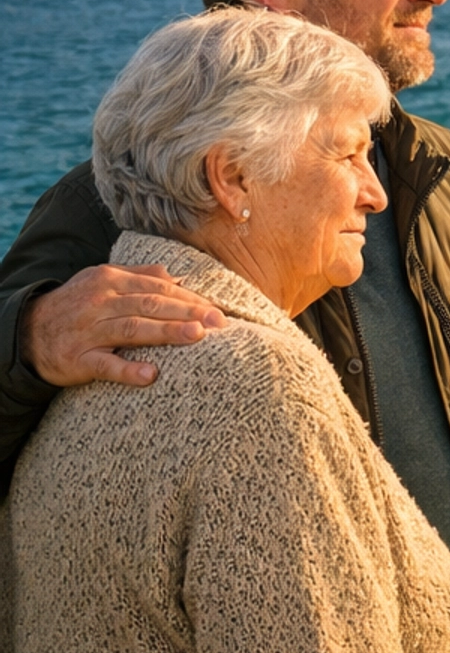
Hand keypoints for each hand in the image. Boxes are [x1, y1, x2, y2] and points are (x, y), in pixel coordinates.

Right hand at [19, 264, 224, 386]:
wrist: (29, 331)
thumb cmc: (77, 304)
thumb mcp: (103, 280)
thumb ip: (142, 276)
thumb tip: (181, 279)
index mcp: (111, 279)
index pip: (158, 287)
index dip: (189, 298)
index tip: (216, 309)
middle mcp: (101, 302)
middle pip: (151, 305)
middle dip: (188, 313)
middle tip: (218, 323)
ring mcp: (89, 331)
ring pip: (133, 329)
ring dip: (167, 333)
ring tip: (196, 337)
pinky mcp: (78, 359)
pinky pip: (105, 365)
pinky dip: (128, 370)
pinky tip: (150, 376)